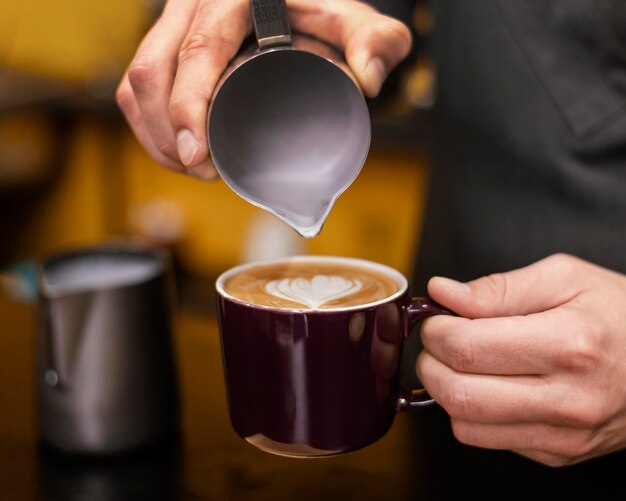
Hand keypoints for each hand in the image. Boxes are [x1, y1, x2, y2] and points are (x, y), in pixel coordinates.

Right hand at [116, 0, 411, 178]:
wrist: (303, 7)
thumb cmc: (328, 17)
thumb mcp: (358, 25)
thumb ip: (376, 43)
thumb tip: (367, 77)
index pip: (197, 51)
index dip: (188, 109)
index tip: (200, 157)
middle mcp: (196, 2)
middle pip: (153, 70)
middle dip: (168, 134)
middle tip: (203, 172)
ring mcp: (176, 21)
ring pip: (137, 80)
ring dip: (154, 133)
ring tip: (192, 168)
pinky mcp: (168, 41)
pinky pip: (137, 84)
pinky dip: (147, 123)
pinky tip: (172, 150)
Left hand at [417, 253, 625, 465]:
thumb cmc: (618, 313)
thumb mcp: (565, 278)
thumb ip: (497, 288)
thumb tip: (442, 293)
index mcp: (569, 345)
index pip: (467, 348)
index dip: (435, 331)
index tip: (437, 318)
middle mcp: (568, 399)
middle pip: (458, 394)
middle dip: (430, 362)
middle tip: (438, 340)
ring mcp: (564, 435)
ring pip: (465, 425)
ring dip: (445, 390)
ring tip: (461, 361)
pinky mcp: (559, 454)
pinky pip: (487, 439)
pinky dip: (472, 412)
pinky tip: (490, 384)